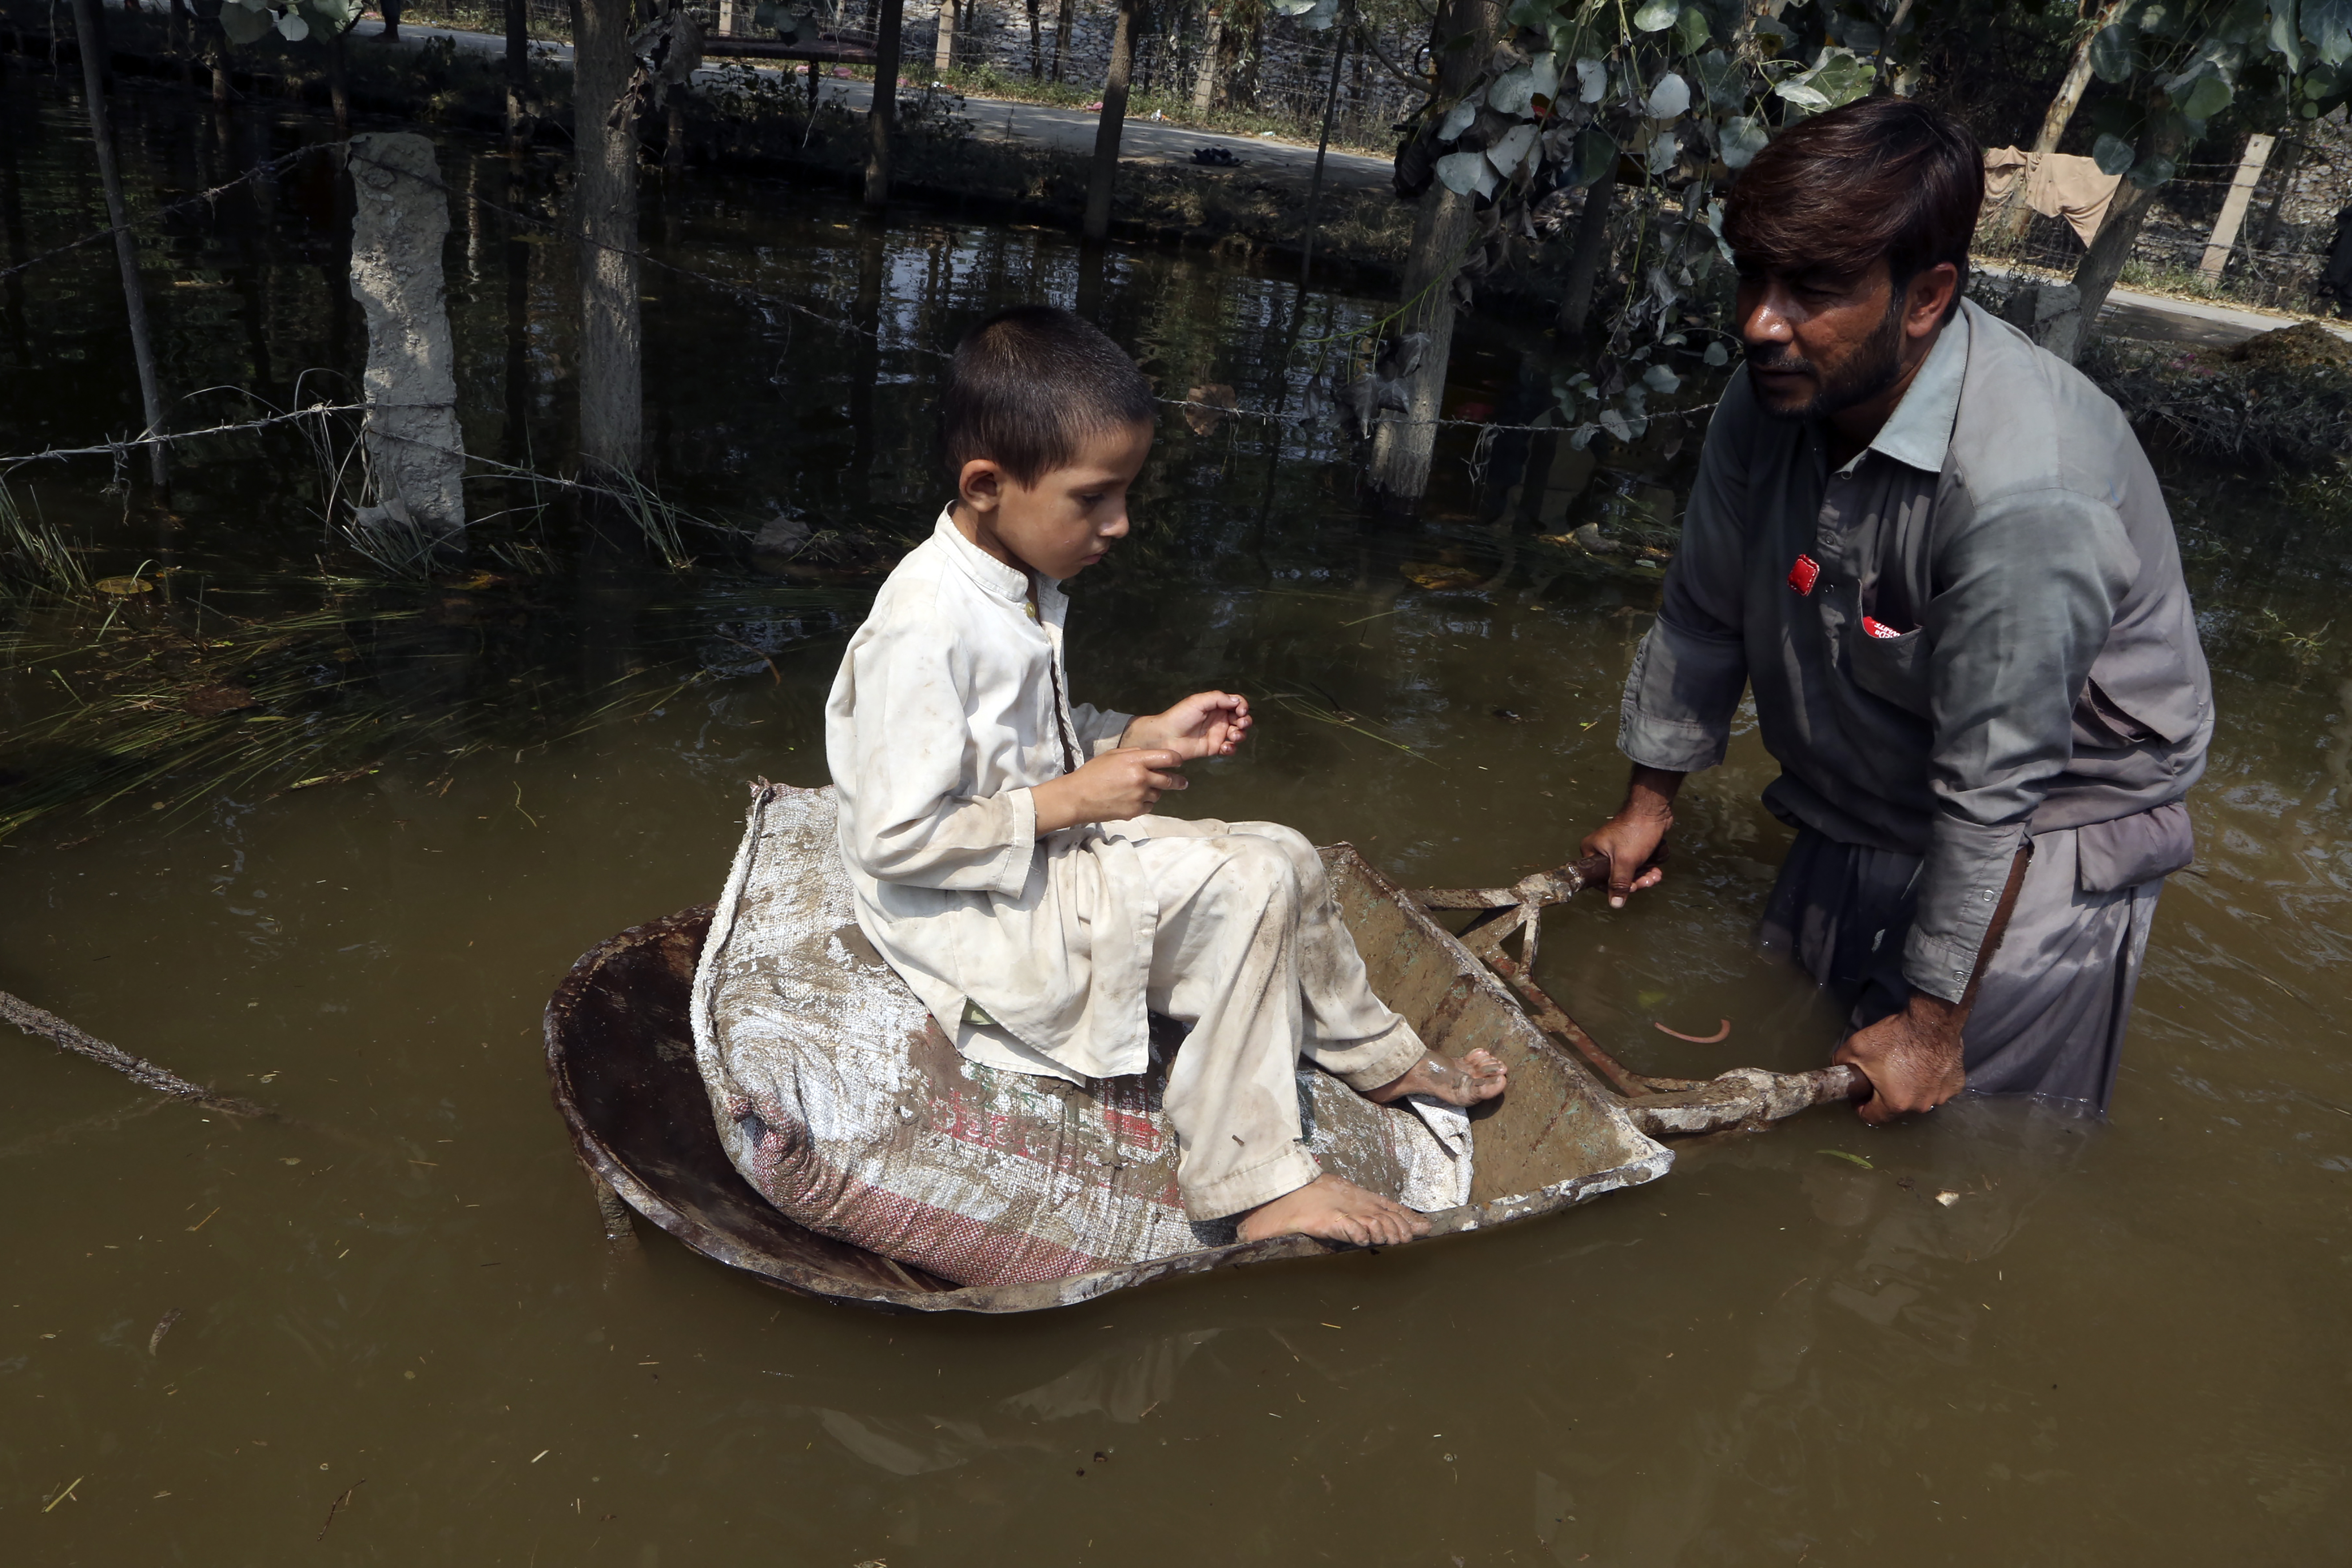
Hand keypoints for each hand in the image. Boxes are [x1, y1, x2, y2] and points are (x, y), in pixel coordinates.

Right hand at [1031, 747, 1185, 832]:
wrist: (1077, 797)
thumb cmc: (1092, 773)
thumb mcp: (1113, 755)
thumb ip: (1134, 753)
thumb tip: (1151, 755)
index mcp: (1136, 761)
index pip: (1168, 757)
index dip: (1177, 760)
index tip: (1179, 762)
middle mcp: (1141, 778)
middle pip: (1169, 779)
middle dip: (1177, 781)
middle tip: (1182, 782)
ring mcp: (1139, 796)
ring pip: (1158, 794)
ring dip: (1155, 791)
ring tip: (1140, 790)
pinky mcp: (1135, 811)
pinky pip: (1149, 806)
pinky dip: (1145, 803)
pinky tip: (1133, 799)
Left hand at [1121, 692, 1251, 760]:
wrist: (1166, 737)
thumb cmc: (1179, 716)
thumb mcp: (1198, 701)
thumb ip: (1219, 698)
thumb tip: (1238, 702)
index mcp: (1216, 705)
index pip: (1236, 703)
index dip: (1243, 706)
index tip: (1241, 712)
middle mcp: (1219, 719)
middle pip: (1241, 719)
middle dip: (1245, 721)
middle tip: (1241, 724)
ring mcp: (1217, 734)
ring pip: (1238, 734)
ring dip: (1240, 735)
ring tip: (1233, 736)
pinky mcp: (1214, 748)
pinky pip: (1230, 748)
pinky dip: (1232, 748)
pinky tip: (1225, 747)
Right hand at [1579, 765, 1684, 907]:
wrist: (1654, 810)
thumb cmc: (1635, 833)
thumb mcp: (1625, 861)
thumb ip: (1618, 884)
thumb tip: (1615, 905)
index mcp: (1592, 851)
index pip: (1600, 880)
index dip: (1617, 887)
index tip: (1632, 887)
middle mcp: (1602, 851)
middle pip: (1617, 877)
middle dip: (1636, 881)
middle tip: (1649, 881)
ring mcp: (1618, 849)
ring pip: (1630, 872)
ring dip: (1644, 876)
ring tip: (1656, 875)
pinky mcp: (1633, 847)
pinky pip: (1638, 864)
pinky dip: (1647, 867)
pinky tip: (1656, 867)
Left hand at [1833, 992, 1967, 1123]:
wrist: (1931, 1021)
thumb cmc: (1894, 1037)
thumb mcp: (1855, 1049)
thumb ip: (1841, 1065)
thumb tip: (1838, 1072)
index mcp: (1895, 1103)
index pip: (1871, 1117)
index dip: (1861, 1105)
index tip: (1860, 1093)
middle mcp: (1921, 1106)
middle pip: (1895, 1108)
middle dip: (1885, 1096)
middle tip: (1882, 1074)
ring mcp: (1941, 1097)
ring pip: (1918, 1099)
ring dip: (1909, 1089)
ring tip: (1904, 1067)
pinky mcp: (1955, 1085)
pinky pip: (1937, 1088)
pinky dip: (1930, 1081)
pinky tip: (1924, 1065)